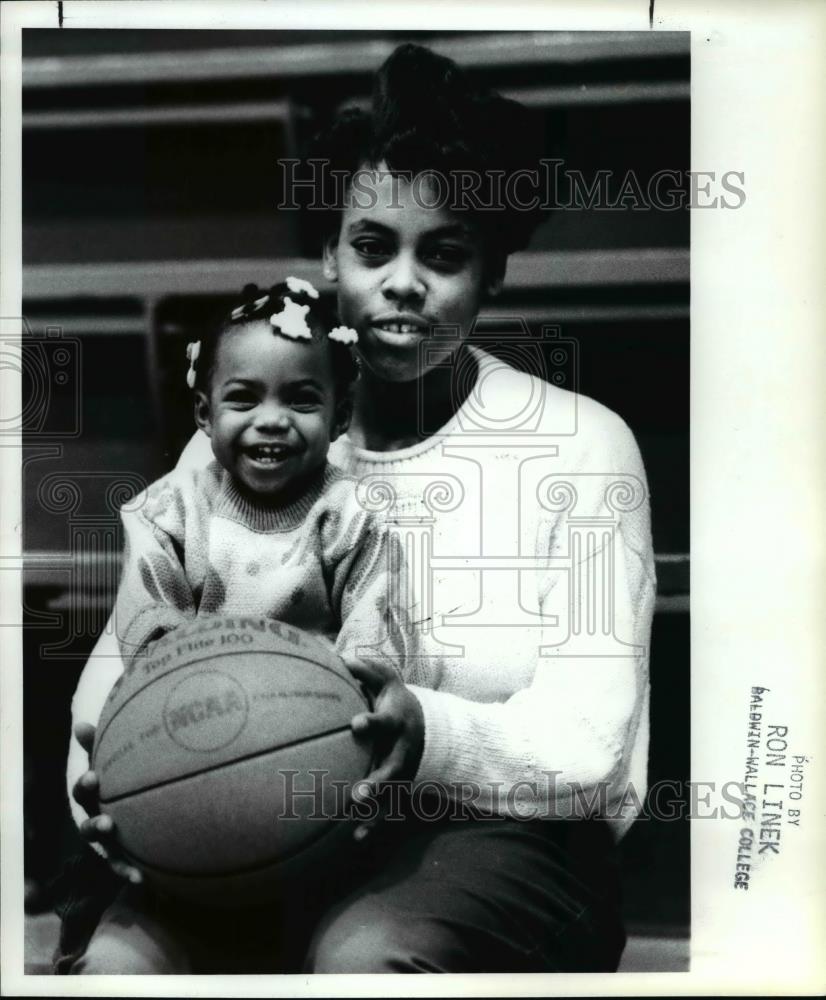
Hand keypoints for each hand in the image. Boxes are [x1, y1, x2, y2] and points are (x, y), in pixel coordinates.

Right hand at [72, 722, 142, 883]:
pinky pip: (123, 868)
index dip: (86, 785)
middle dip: (94, 825)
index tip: (94, 777)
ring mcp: (109, 841)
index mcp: (97, 797)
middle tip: (107, 822)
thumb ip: (103, 746)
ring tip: (125, 852)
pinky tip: (141, 878)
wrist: (146, 811)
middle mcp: (98, 819)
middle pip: (88, 827)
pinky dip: (128, 873)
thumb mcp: (120, 760)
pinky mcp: (122, 858)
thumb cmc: (128, 776)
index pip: (84, 791)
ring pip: (104, 849)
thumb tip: (81, 724)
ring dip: (114, 854)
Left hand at [346, 658, 423, 841]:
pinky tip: (357, 837)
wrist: (425, 727)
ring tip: (356, 814)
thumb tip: (338, 657)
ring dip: (375, 806)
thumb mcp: (387, 680)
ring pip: (390, 793)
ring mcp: (401, 772)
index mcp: (396, 722)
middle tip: (359, 792)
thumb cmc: (394, 700)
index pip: (384, 722)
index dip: (372, 724)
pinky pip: (387, 810)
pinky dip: (374, 824)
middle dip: (377, 780)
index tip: (355, 725)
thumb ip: (365, 669)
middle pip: (392, 767)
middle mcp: (401, 750)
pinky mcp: (397, 788)